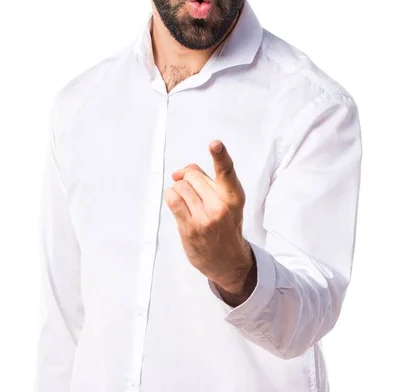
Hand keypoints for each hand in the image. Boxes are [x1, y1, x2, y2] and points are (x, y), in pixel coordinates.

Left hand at [164, 140, 253, 291]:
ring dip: (180, 190)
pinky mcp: (190, 228)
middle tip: (194, 191)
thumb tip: (180, 171)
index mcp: (234, 195)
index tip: (215, 144)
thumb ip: (207, 179)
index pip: (227, 171)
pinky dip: (171, 196)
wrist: (228, 261)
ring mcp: (205, 218)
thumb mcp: (226, 200)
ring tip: (189, 203)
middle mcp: (221, 205)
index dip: (220, 155)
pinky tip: (178, 204)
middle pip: (193, 175)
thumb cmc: (225, 224)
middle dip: (189, 178)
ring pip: (181, 186)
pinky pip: (172, 198)